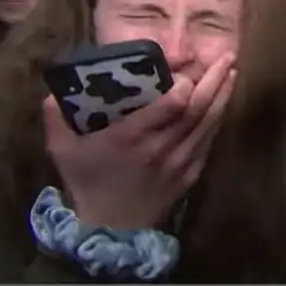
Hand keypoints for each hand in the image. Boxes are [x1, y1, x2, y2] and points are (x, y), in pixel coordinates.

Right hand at [43, 53, 236, 228]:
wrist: (110, 229)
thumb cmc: (87, 184)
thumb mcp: (63, 152)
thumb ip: (56, 119)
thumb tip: (54, 92)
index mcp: (131, 137)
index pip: (169, 106)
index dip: (184, 85)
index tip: (187, 69)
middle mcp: (161, 147)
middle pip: (196, 109)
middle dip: (214, 81)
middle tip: (226, 57)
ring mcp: (179, 162)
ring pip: (208, 124)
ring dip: (222, 96)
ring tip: (231, 71)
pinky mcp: (190, 174)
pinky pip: (208, 142)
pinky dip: (218, 120)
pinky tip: (223, 103)